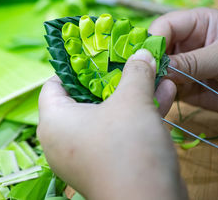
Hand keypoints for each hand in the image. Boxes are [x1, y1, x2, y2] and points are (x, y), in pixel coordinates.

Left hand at [38, 49, 185, 199]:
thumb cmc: (128, 148)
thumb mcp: (132, 102)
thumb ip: (135, 73)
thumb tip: (141, 53)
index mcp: (54, 120)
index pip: (54, 83)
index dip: (75, 66)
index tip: (98, 53)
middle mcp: (63, 138)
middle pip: (83, 96)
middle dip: (112, 77)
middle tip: (128, 60)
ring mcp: (84, 153)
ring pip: (106, 113)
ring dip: (131, 94)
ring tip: (153, 71)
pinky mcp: (105, 164)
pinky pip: (117, 131)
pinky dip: (136, 114)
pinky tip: (164, 93)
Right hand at [149, 8, 217, 114]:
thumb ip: (192, 61)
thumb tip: (158, 66)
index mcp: (196, 23)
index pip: (164, 25)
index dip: (154, 39)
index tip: (147, 58)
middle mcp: (185, 43)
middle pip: (156, 49)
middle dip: (150, 62)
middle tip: (145, 77)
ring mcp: (184, 67)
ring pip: (158, 71)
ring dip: (153, 80)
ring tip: (151, 91)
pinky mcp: (186, 88)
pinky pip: (166, 89)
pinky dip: (161, 94)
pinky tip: (159, 99)